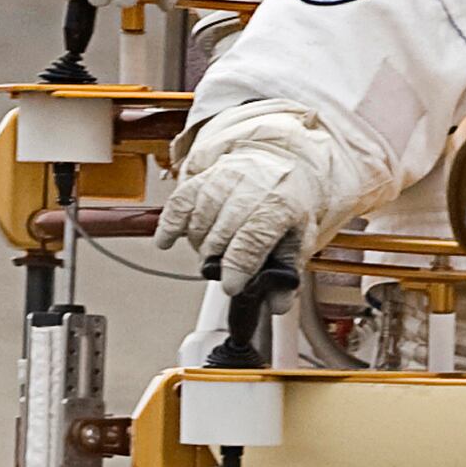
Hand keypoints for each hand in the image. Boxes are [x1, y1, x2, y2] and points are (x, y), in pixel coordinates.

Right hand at [159, 122, 322, 276]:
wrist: (280, 163)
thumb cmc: (286, 203)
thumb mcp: (299, 238)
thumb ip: (286, 272)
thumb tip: (276, 303)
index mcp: (280, 202)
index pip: (254, 236)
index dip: (239, 264)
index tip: (231, 286)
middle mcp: (251, 184)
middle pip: (223, 229)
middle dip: (217, 258)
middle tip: (219, 271)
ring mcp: (225, 177)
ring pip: (200, 216)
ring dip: (199, 244)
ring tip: (208, 254)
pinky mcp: (203, 175)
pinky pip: (180, 201)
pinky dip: (170, 224)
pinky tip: (166, 242)